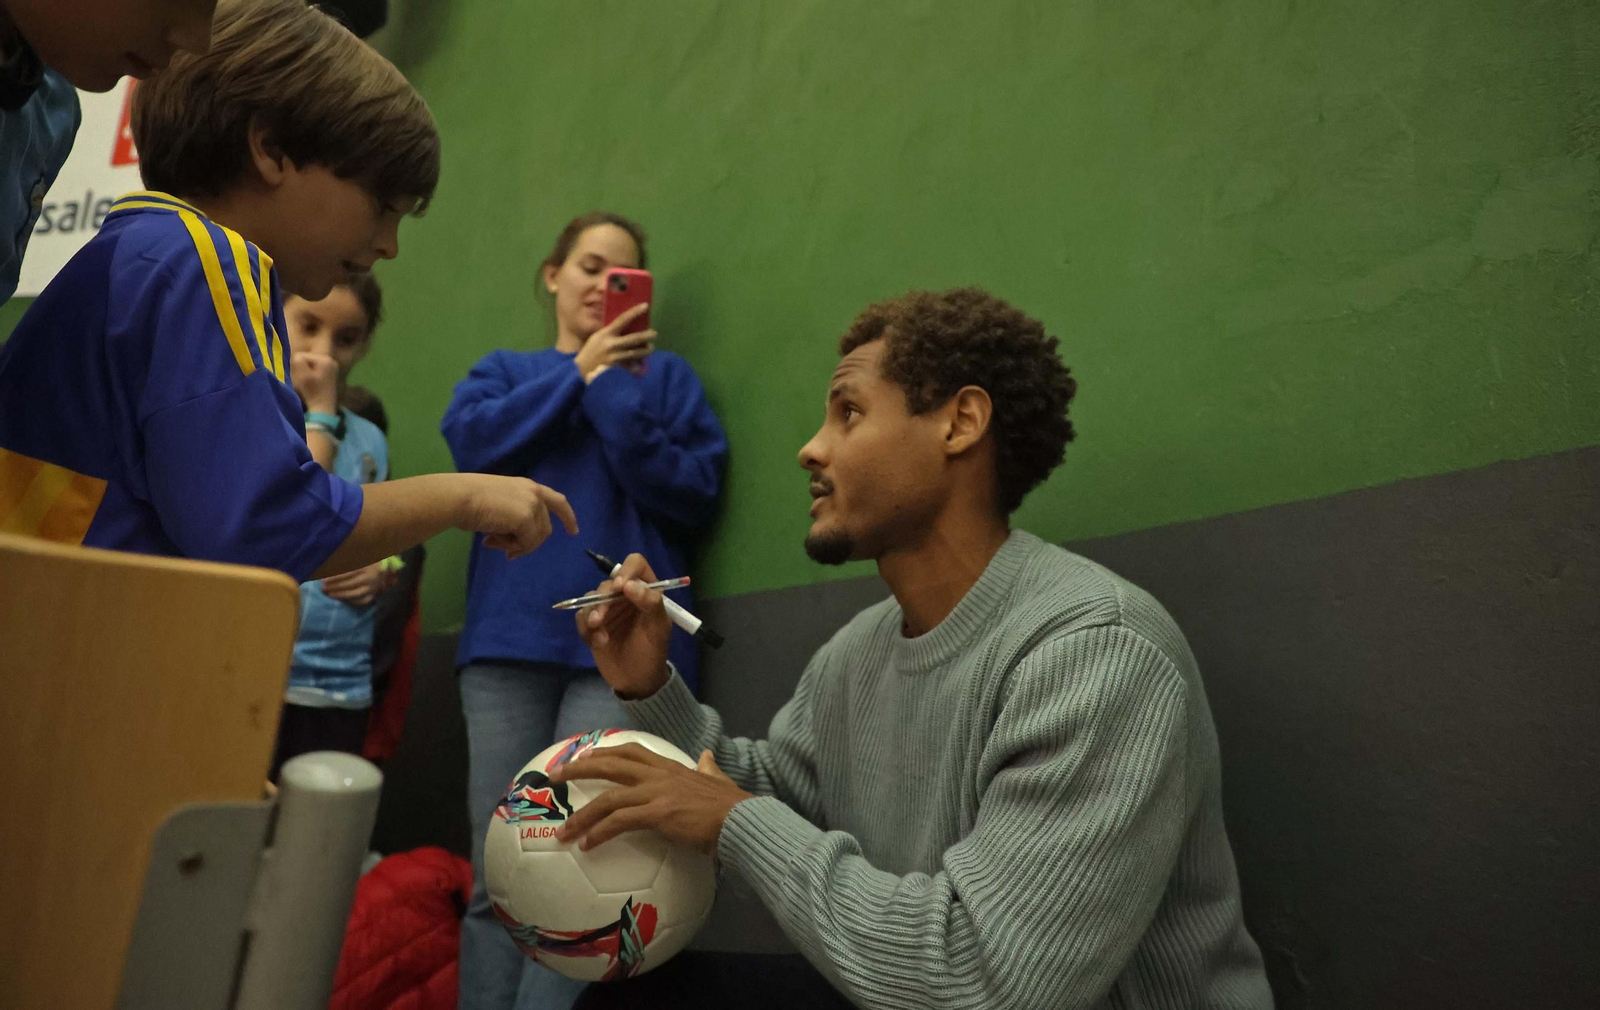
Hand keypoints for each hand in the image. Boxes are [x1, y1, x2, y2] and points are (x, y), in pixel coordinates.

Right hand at [290, 351, 338, 412]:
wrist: (322, 411)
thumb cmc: (311, 392)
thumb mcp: (301, 373)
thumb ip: (297, 360)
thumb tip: (296, 358)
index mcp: (325, 359)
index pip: (301, 356)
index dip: (296, 367)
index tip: (300, 378)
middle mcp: (331, 362)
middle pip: (306, 361)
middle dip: (301, 369)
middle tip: (302, 381)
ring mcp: (331, 370)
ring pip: (309, 367)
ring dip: (304, 374)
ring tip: (305, 385)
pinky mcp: (328, 379)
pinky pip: (313, 373)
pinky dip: (309, 379)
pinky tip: (309, 387)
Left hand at [319, 561, 394, 605]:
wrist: (387, 565)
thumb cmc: (370, 557)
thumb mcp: (360, 554)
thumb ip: (347, 557)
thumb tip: (329, 562)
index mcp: (368, 566)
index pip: (347, 573)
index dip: (334, 577)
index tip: (323, 579)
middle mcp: (371, 578)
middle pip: (350, 584)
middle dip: (335, 587)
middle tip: (323, 588)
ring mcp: (374, 587)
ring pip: (355, 594)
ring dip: (341, 595)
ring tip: (330, 594)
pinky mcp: (375, 594)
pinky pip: (363, 600)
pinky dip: (352, 601)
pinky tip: (342, 599)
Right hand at [458, 474, 578, 558]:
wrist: (459, 498)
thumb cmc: (470, 499)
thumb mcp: (500, 504)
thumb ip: (514, 516)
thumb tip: (515, 543)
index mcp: (528, 486)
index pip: (557, 501)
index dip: (567, 516)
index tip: (573, 532)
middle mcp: (535, 493)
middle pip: (544, 528)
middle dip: (527, 543)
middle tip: (506, 552)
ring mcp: (532, 505)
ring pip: (537, 538)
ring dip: (516, 546)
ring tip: (492, 542)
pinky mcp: (526, 518)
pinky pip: (527, 543)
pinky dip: (511, 547)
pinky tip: (492, 541)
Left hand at [551, 743, 750, 853]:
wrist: (741, 820)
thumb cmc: (731, 806)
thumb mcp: (717, 779)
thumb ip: (708, 768)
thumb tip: (707, 757)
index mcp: (670, 767)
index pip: (631, 751)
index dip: (605, 751)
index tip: (584, 755)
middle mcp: (659, 774)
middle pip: (611, 763)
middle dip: (579, 767)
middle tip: (555, 776)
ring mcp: (657, 793)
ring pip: (609, 798)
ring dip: (582, 814)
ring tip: (563, 830)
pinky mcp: (658, 814)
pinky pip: (619, 822)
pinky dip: (599, 832)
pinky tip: (587, 845)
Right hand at [573, 304, 655, 382]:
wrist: (581, 370)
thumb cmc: (590, 351)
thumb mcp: (597, 338)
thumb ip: (610, 333)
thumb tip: (624, 327)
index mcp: (606, 334)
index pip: (623, 319)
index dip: (635, 312)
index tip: (645, 306)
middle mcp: (612, 344)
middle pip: (634, 338)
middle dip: (646, 335)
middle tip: (654, 333)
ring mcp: (615, 357)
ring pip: (635, 352)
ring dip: (645, 350)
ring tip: (651, 348)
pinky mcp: (617, 368)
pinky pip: (631, 366)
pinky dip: (637, 365)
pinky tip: (641, 365)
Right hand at [575, 553, 672, 698]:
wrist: (637, 680)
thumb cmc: (653, 651)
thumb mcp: (659, 628)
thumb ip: (651, 603)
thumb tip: (630, 585)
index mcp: (645, 590)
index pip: (635, 564)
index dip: (627, 571)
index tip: (620, 587)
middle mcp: (624, 595)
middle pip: (608, 582)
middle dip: (604, 599)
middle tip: (601, 619)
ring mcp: (607, 609)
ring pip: (591, 597)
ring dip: (593, 613)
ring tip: (599, 632)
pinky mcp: (592, 625)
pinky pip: (581, 617)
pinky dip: (586, 628)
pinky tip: (598, 642)